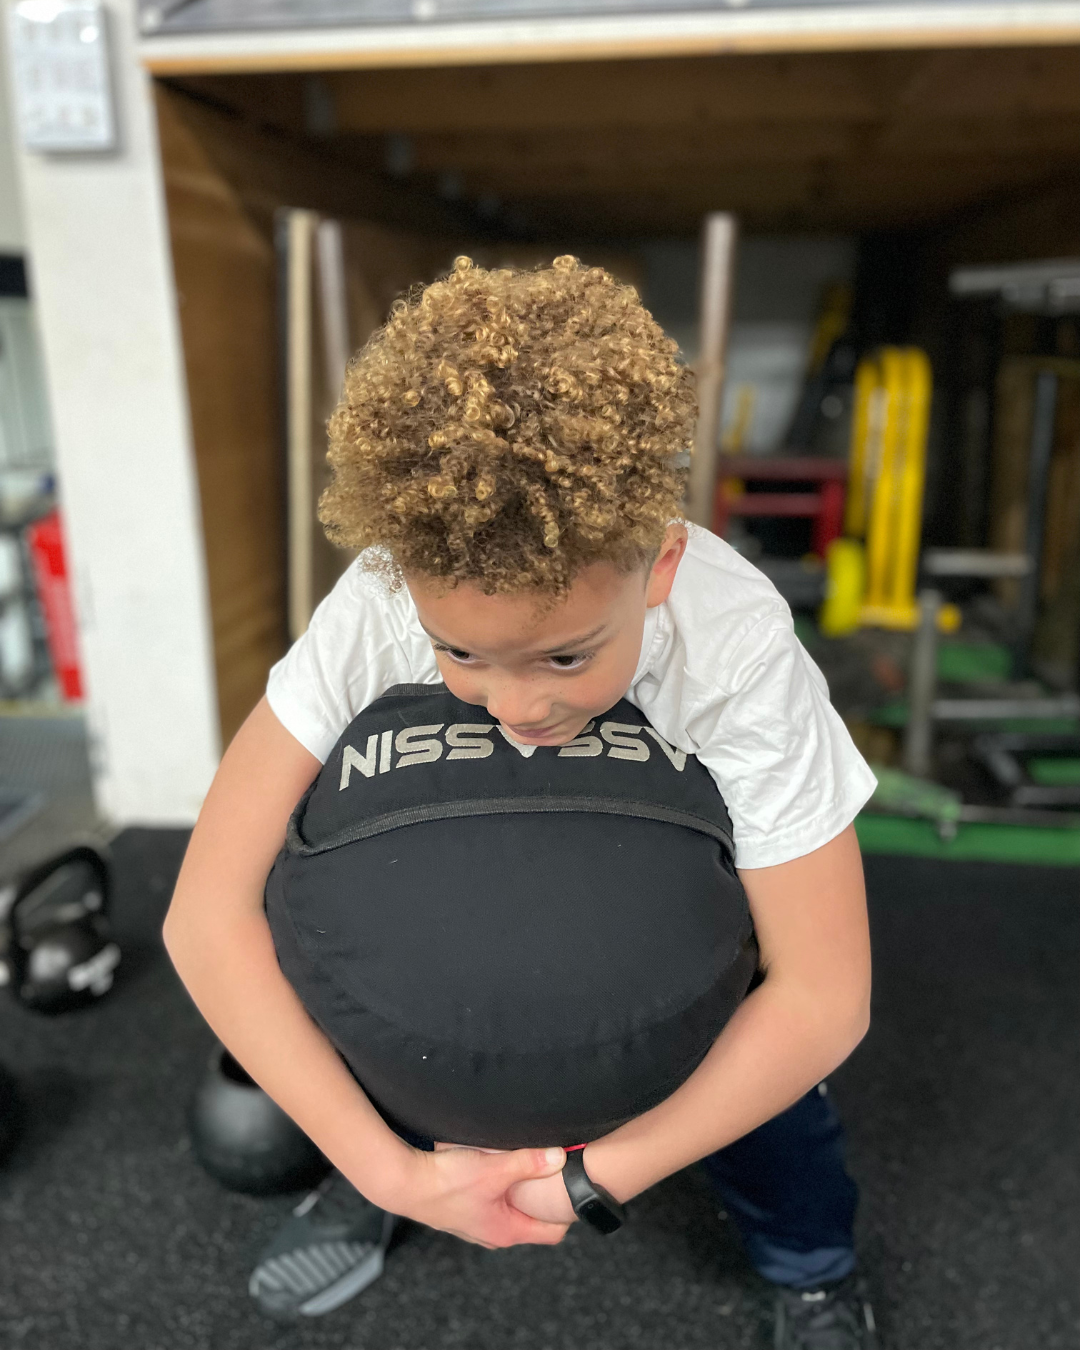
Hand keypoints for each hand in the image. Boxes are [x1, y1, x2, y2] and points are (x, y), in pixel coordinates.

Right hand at [397, 1144, 570, 1248]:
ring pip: (512, 1208)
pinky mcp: (465, 1210)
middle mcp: (494, 1233)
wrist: (404, 1184)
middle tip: (555, 1171)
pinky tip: (497, 1166)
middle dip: (545, 1198)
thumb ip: (528, 1162)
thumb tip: (560, 1156)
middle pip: (533, 1219)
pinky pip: (494, 1201)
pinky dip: (501, 1187)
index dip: (567, 1211)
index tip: (574, 1187)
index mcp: (507, 1231)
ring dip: (521, 1190)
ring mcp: (478, 1223)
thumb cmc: (445, 1183)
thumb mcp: (493, 1170)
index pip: (553, 1232)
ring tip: (527, 1166)